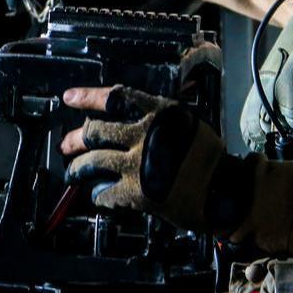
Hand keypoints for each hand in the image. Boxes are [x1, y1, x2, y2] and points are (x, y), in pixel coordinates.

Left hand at [61, 86, 225, 230]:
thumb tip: (124, 121)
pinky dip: (99, 194)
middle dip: (75, 139)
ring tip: (73, 173)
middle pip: (95, 131)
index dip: (88, 96)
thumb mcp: (186, 122)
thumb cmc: (208, 157)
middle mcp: (145, 134)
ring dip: (78, 168)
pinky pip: (106, 192)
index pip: (114, 97)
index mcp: (159, 111)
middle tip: (67, 145)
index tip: (69, 97)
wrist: (225, 190)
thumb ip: (156, 118)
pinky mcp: (137, 192)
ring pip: (92, 162)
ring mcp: (138, 164)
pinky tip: (99, 196)